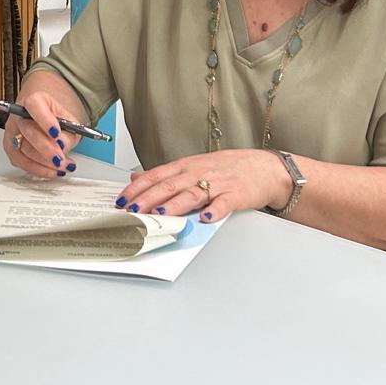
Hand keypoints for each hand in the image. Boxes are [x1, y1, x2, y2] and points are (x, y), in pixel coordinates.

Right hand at [1, 72, 85, 179]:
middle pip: (28, 130)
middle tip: (61, 158)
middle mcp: (19, 115)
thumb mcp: (69, 121)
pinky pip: (21, 162)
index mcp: (34, 101)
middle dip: (46, 148)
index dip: (44, 120)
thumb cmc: (57, 119)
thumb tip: (62, 145)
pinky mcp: (10, 148)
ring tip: (62, 166)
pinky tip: (52, 171)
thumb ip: (68, 132)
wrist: (45, 119)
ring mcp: (12, 132)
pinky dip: (38, 170)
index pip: (34, 106)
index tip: (56, 134)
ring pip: (24, 149)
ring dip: (44, 163)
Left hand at [116, 148, 289, 222]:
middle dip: (148, 199)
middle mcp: (198, 172)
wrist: (263, 168)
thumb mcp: (192, 166)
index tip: (122, 200)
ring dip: (174, 205)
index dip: (138, 189)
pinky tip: (205, 218)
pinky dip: (214, 210)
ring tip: (160, 214)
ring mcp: (217, 183)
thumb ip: (165, 174)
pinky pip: (224, 203)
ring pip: (191, 194)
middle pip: (168, 185)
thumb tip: (137, 178)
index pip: (156, 176)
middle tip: (132, 211)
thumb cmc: (227, 168)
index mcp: (185, 166)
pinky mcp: (236, 194)